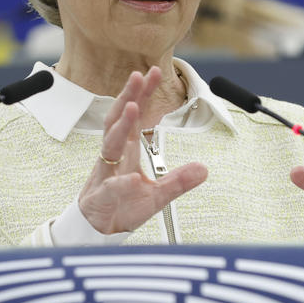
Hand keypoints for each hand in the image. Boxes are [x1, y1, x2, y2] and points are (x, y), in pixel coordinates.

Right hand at [78, 66, 207, 233]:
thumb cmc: (123, 205)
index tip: (151, 72)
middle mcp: (114, 156)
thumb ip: (179, 180)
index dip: (141, 94)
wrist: (99, 229)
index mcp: (127, 150)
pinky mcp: (103, 197)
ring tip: (131, 108)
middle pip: (118, 119)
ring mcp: (107, 174)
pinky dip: (121, 182)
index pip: (134, 116)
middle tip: (138, 76)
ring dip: (121, 126)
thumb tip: (204, 169)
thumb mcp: (158, 194)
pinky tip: (131, 178)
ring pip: (110, 144)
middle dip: (128, 97)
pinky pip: (111, 187)